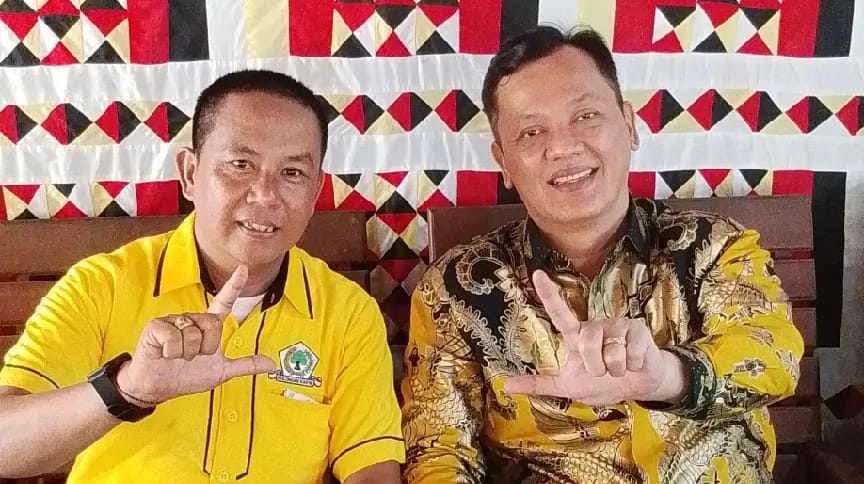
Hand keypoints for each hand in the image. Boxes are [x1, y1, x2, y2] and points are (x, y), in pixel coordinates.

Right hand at [116, 265, 275, 405]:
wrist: (157, 388)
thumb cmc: (186, 376)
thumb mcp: (220, 372)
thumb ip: (245, 365)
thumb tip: (271, 363)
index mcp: (207, 326)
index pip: (224, 302)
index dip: (234, 286)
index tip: (243, 269)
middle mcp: (192, 319)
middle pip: (212, 324)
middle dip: (206, 347)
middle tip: (194, 357)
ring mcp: (174, 321)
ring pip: (193, 334)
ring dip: (188, 353)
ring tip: (177, 356)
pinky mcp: (157, 327)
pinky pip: (174, 338)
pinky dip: (172, 352)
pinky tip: (165, 354)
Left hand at [503, 271, 686, 405]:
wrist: (637, 388)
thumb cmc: (601, 383)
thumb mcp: (567, 387)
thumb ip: (539, 385)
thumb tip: (506, 385)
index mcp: (575, 335)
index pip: (559, 312)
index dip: (549, 293)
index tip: (537, 274)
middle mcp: (594, 325)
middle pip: (587, 343)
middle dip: (596, 367)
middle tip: (602, 371)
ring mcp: (617, 324)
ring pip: (612, 352)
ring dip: (616, 369)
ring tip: (620, 367)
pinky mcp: (638, 329)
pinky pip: (632, 353)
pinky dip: (633, 366)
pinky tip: (635, 363)